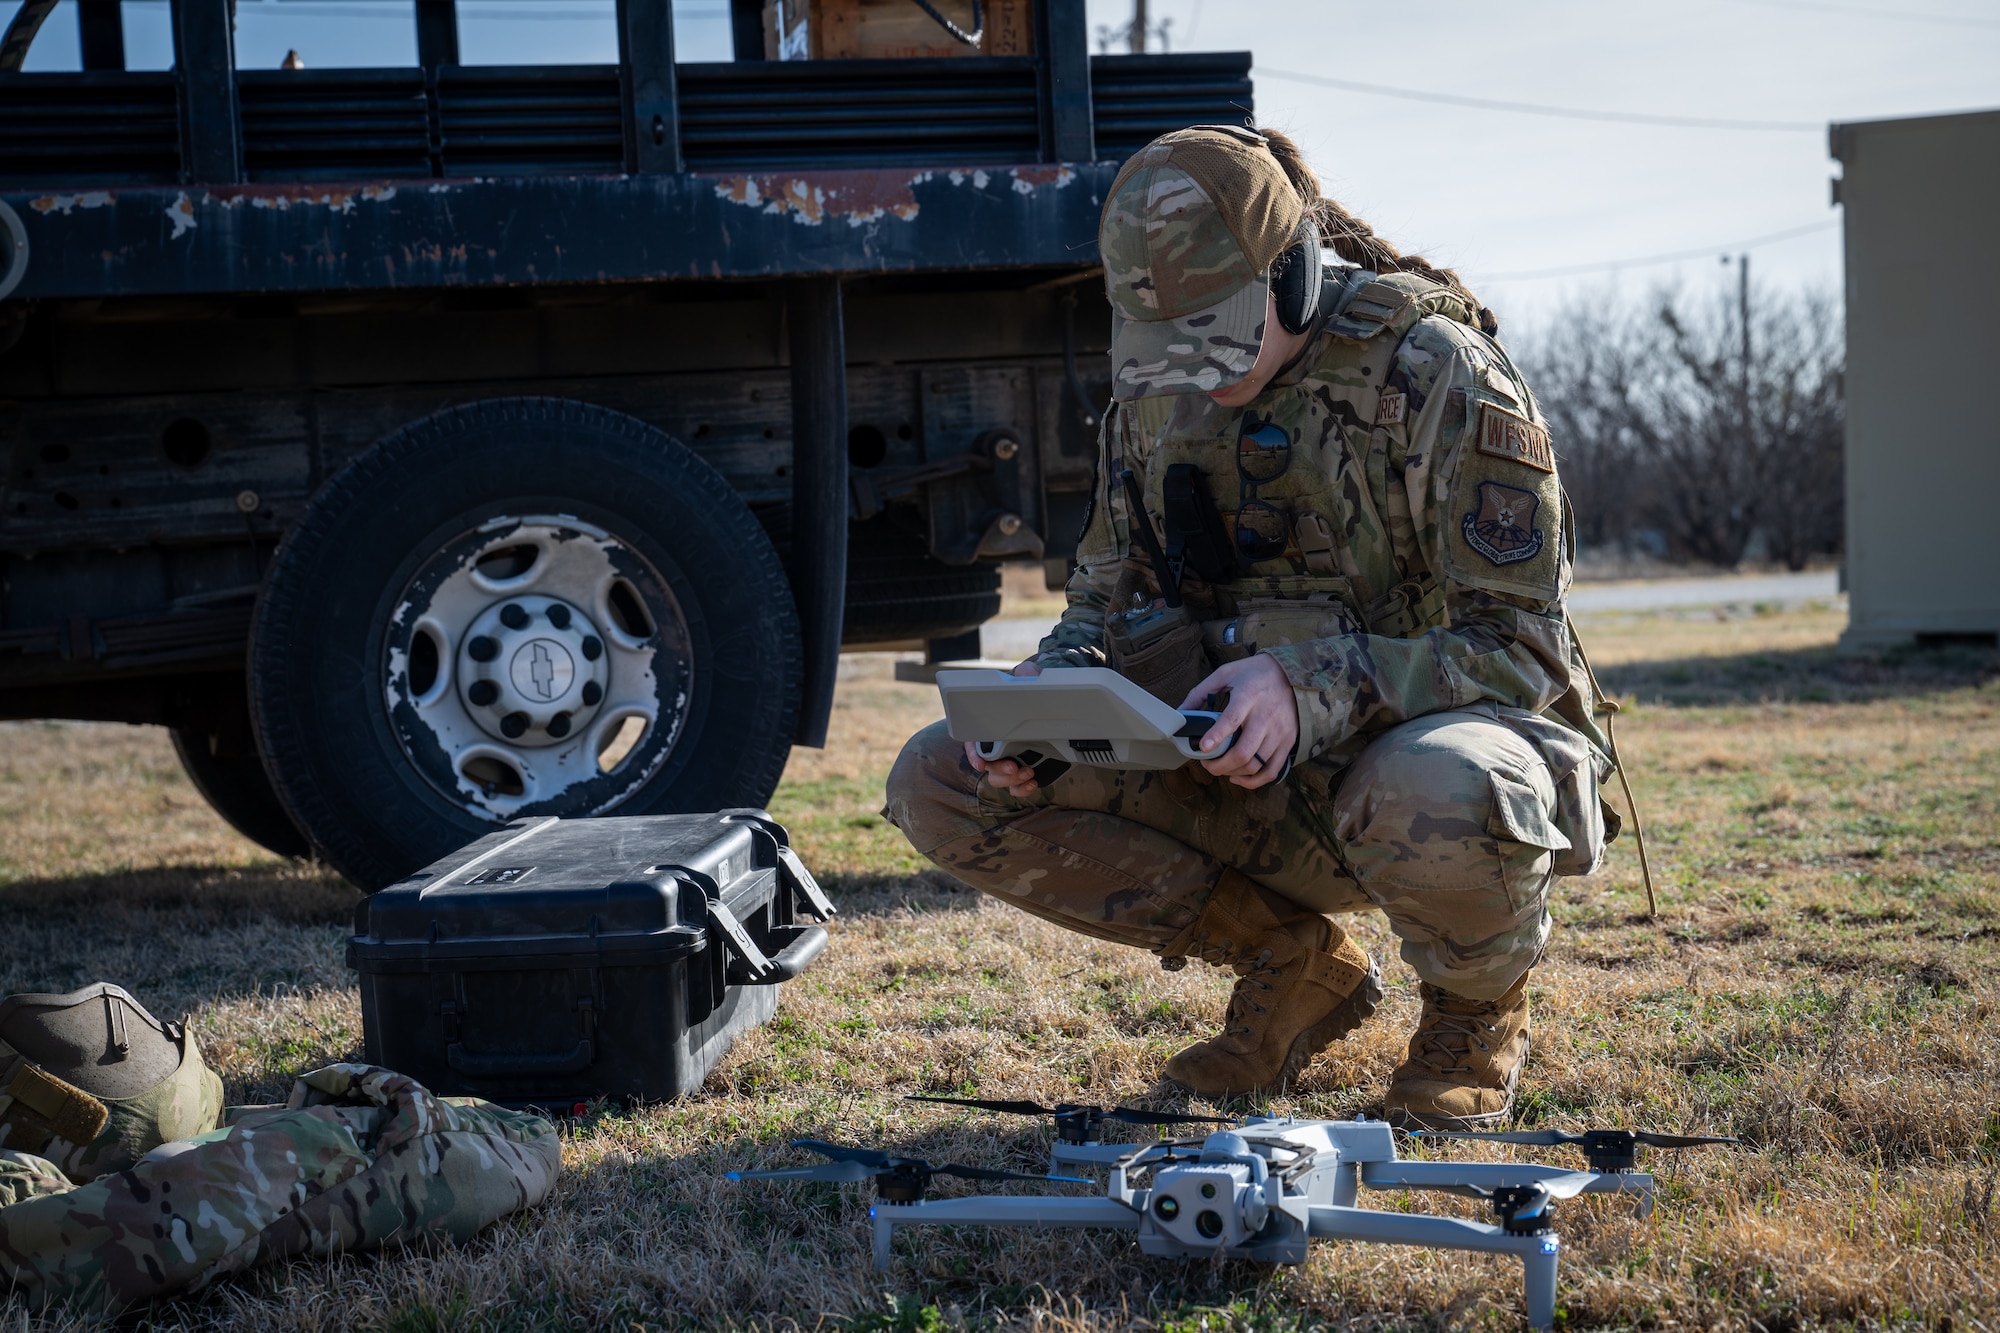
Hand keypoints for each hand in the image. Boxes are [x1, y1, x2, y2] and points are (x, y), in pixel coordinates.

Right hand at [965, 660, 1043, 797]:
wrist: (1053, 707)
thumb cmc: (1031, 692)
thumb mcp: (1028, 680)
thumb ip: (1025, 676)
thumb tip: (1026, 676)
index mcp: (990, 727)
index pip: (972, 742)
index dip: (973, 754)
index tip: (981, 763)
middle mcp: (996, 746)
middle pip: (987, 765)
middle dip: (998, 770)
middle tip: (1014, 767)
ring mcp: (1009, 760)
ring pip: (999, 779)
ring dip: (1011, 782)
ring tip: (1028, 773)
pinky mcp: (1023, 770)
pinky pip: (1016, 787)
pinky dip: (1022, 790)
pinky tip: (1033, 784)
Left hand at [1181, 654, 1297, 788]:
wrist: (1293, 673)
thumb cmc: (1254, 673)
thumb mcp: (1225, 673)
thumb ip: (1200, 693)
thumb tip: (1179, 713)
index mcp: (1248, 697)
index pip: (1232, 720)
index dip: (1216, 736)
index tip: (1203, 748)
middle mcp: (1266, 717)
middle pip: (1243, 752)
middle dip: (1219, 766)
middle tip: (1206, 764)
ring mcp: (1279, 732)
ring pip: (1255, 765)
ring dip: (1232, 773)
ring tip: (1220, 767)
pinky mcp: (1288, 742)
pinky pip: (1272, 771)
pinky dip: (1253, 781)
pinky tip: (1238, 777)